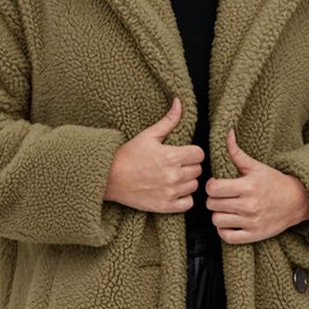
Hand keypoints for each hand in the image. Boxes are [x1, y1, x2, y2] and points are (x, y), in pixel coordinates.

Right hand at [103, 98, 204, 212]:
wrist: (108, 178)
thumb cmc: (127, 156)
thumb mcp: (148, 135)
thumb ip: (168, 121)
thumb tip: (180, 102)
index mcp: (171, 156)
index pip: (199, 154)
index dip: (192, 153)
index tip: (182, 154)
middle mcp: (173, 175)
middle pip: (198, 170)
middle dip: (189, 166)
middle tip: (175, 165)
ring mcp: (170, 192)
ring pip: (194, 186)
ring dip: (186, 182)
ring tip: (172, 178)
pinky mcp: (165, 206)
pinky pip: (188, 203)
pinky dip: (183, 198)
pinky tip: (172, 191)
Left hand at [205, 129, 308, 242]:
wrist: (298, 201)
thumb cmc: (274, 182)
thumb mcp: (256, 166)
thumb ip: (237, 153)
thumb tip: (227, 133)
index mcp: (248, 186)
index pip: (213, 188)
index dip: (210, 185)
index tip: (216, 184)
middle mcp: (249, 206)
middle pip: (212, 204)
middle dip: (213, 199)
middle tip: (221, 196)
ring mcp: (252, 222)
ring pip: (217, 220)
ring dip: (218, 214)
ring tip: (225, 209)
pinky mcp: (254, 235)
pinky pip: (228, 237)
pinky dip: (224, 230)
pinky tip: (229, 222)